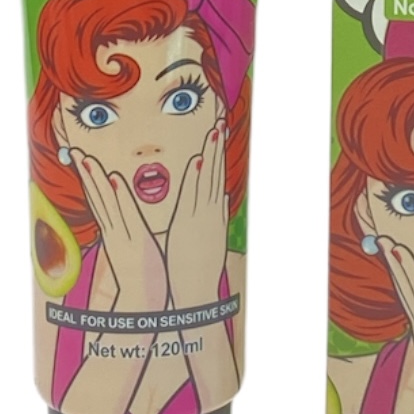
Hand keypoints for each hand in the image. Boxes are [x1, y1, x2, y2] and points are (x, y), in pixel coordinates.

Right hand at [73, 151, 167, 314]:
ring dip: (97, 180)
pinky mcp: (137, 243)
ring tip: (87, 158)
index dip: (89, 182)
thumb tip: (121, 233)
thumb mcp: (130, 258)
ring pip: (107, 204)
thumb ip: (123, 242)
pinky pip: (127, 216)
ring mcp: (123, 238)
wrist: (142, 312)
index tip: (81, 160)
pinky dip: (120, 198)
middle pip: (97, 200)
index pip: (98, 204)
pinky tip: (115, 180)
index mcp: (113, 236)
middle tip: (75, 151)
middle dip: (86, 175)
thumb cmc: (140, 284)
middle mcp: (113, 235)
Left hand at [165, 123, 230, 309]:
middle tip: (220, 122)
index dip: (218, 153)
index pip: (216, 176)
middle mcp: (210, 212)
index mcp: (213, 212)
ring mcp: (200, 217)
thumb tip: (225, 197)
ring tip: (214, 132)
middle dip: (218, 147)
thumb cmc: (199, 267)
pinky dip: (196, 180)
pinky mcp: (188, 225)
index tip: (220, 132)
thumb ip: (218, 214)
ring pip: (206, 180)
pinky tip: (198, 162)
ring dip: (210, 155)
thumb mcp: (213, 237)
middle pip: (215, 173)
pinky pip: (192, 197)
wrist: (194, 291)